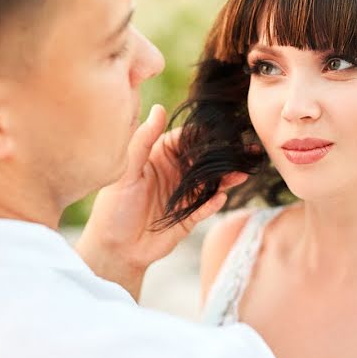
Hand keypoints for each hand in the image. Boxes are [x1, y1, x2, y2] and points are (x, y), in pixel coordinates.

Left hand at [77, 104, 245, 299]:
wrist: (115, 249)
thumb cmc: (113, 208)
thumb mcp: (126, 172)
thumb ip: (143, 141)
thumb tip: (159, 108)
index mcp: (159, 158)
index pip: (186, 140)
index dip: (202, 135)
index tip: (219, 129)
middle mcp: (174, 174)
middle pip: (204, 160)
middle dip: (223, 155)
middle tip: (243, 149)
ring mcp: (183, 195)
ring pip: (210, 182)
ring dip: (226, 177)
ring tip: (241, 173)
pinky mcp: (189, 217)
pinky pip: (206, 207)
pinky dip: (215, 202)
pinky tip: (222, 196)